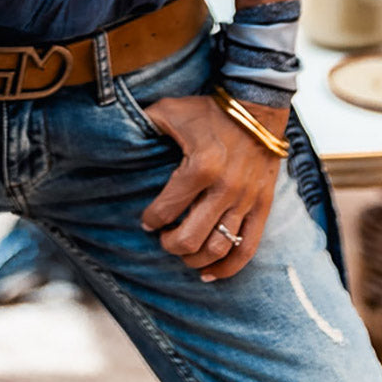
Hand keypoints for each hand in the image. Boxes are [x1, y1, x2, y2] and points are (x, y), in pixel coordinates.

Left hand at [140, 95, 288, 280]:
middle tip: (163, 239)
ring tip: (183, 254)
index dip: (151, 220)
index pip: (167, 209)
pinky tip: (210, 274)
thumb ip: (144, 123)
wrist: (257, 107)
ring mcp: (245, 200)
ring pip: (218, 247)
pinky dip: (228, 268)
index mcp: (200, 167)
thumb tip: (119, 136)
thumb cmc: (209, 110)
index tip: (146, 222)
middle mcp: (224, 189)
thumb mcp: (170, 110)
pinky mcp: (262, 205)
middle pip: (191, 238)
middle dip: (170, 245)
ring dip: (195, 259)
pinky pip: (248, 248)